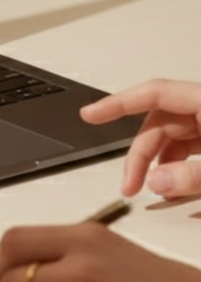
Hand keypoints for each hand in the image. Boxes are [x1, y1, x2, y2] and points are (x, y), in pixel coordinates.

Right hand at [81, 79, 200, 197]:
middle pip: (159, 122)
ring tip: (150, 188)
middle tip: (128, 184)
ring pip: (172, 136)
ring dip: (156, 161)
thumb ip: (192, 175)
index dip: (118, 103)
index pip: (153, 94)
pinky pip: (188, 146)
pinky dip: (176, 164)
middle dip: (140, 153)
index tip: (90, 115)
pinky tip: (172, 185)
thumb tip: (157, 181)